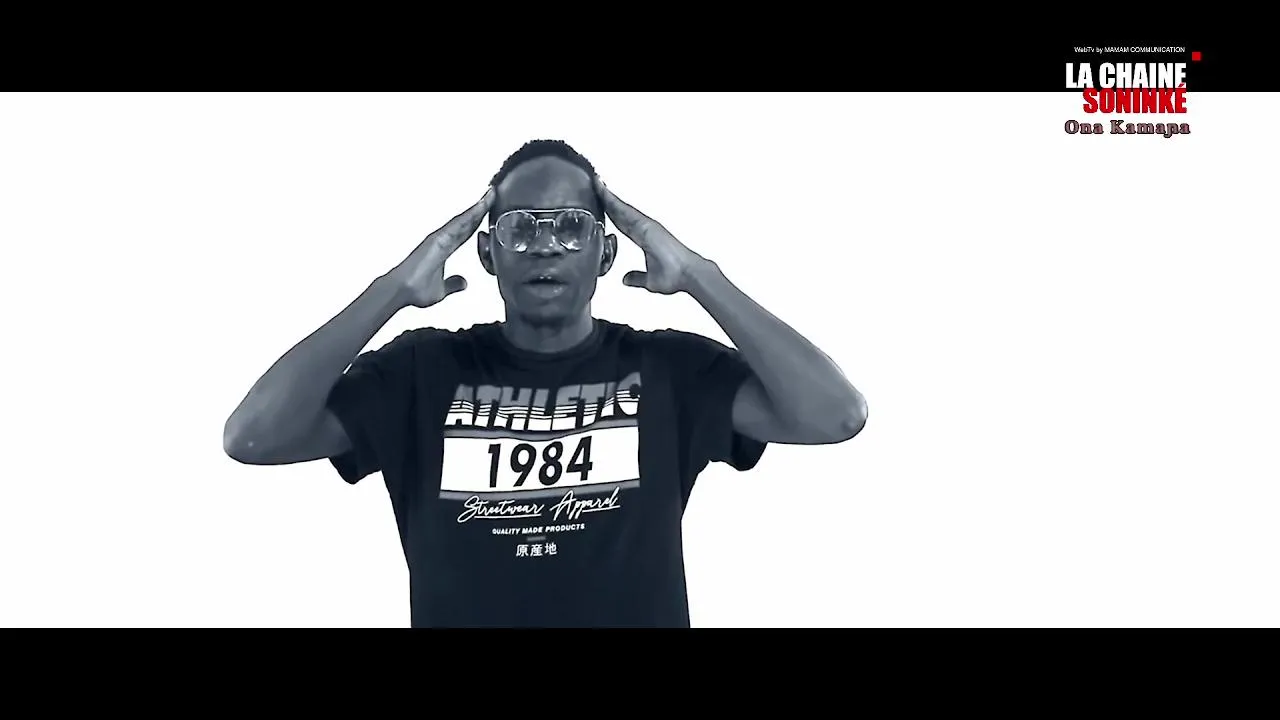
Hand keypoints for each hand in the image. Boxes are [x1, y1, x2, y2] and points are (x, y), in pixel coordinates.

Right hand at [390, 187, 493, 307]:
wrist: (401, 291)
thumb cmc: (415, 290)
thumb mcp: (441, 290)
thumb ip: (452, 284)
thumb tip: (463, 283)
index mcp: (445, 249)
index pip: (466, 232)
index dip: (478, 222)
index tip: (489, 212)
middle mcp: (443, 240)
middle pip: (467, 221)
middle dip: (481, 209)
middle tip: (493, 195)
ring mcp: (440, 237)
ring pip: (463, 219)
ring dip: (478, 207)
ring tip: (491, 195)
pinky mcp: (438, 238)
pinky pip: (458, 224)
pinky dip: (470, 214)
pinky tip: (481, 206)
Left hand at [595, 178, 703, 294]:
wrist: (689, 275)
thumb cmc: (676, 277)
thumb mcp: (649, 280)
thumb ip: (637, 278)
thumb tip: (626, 279)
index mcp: (644, 238)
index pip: (622, 223)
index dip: (611, 213)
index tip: (600, 204)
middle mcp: (645, 228)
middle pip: (620, 211)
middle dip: (607, 199)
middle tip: (594, 185)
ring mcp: (645, 225)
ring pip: (621, 207)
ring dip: (607, 195)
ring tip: (595, 181)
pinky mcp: (646, 224)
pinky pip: (624, 210)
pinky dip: (612, 200)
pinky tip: (602, 190)